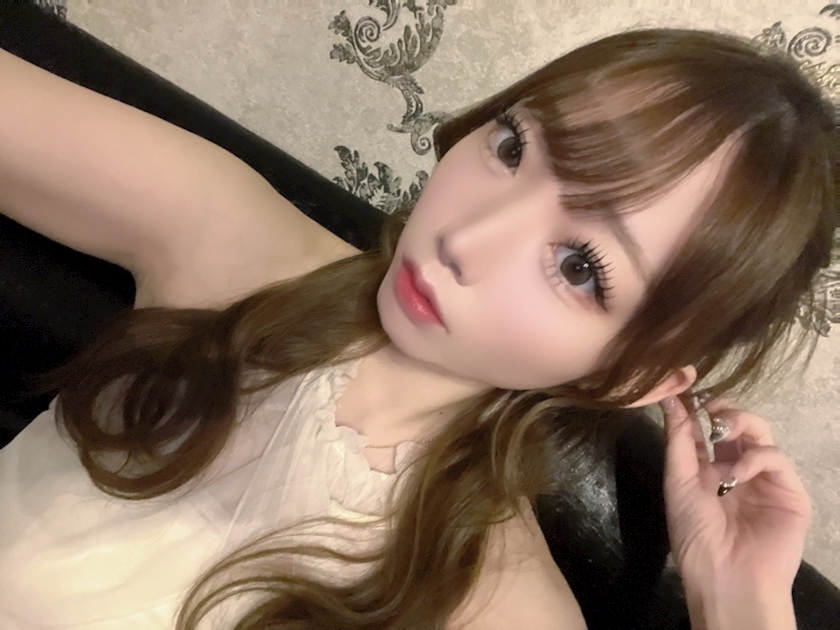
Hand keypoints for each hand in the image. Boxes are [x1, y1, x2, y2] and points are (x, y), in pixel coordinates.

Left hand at [660, 395, 811, 608]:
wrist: (726, 577)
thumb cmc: (695, 534)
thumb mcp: (678, 483)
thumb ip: (678, 441)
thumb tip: (668, 399)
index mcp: (705, 472)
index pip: (704, 432)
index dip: (696, 409)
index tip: (687, 385)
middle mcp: (735, 471)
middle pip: (736, 427)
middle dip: (724, 411)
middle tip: (711, 407)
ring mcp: (763, 480)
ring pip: (760, 434)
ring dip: (741, 424)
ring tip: (724, 429)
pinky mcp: (789, 491)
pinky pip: (776, 457)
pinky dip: (756, 457)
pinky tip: (738, 474)